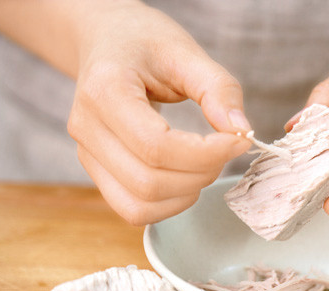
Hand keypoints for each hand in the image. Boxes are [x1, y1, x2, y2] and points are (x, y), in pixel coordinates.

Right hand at [67, 1, 250, 224]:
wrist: (108, 42)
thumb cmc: (145, 43)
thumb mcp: (186, 52)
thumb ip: (219, 89)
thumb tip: (241, 131)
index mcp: (104, 90)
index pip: (155, 146)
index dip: (205, 153)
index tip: (239, 140)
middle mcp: (86, 127)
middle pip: (148, 182)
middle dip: (201, 174)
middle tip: (225, 149)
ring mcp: (87, 154)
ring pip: (139, 206)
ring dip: (186, 194)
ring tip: (206, 163)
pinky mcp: (97, 171)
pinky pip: (133, 209)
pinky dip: (169, 204)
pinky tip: (187, 178)